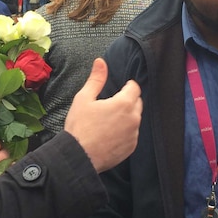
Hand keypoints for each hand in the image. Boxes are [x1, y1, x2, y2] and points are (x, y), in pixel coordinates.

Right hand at [64, 58, 141, 172]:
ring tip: (109, 121)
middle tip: (111, 105)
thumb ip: (96, 79)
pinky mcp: (131, 147)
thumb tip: (101, 62)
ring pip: (135, 119)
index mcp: (123, 104)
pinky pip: (132, 134)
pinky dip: (125, 132)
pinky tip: (110, 134)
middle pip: (137, 103)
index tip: (120, 88)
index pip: (135, 88)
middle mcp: (133, 118)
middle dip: (128, 100)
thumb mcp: (84, 99)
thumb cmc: (80, 127)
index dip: (128, 86)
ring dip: (127, 116)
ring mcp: (133, 134)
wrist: (79, 156)